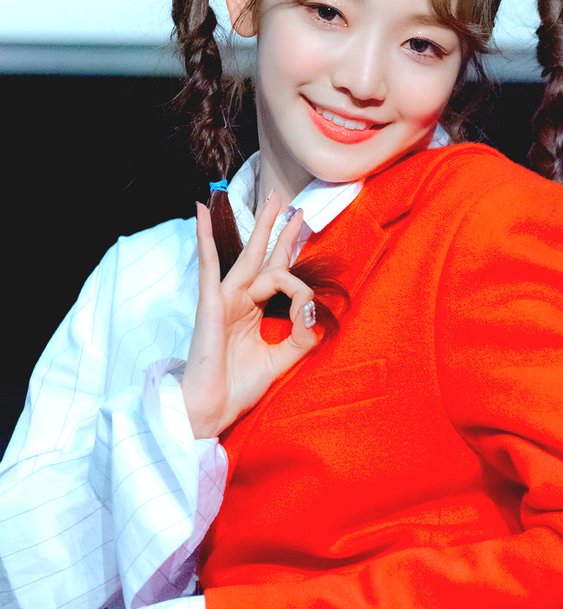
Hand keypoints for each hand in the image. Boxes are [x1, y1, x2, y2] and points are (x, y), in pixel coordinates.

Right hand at [181, 192, 319, 438]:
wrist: (210, 409)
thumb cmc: (238, 387)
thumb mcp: (281, 359)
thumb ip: (301, 337)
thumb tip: (314, 311)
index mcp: (255, 312)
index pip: (282, 282)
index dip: (302, 290)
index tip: (308, 313)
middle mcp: (241, 301)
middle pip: (265, 257)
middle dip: (280, 230)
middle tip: (295, 205)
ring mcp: (224, 299)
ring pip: (247, 256)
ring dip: (261, 226)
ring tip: (274, 199)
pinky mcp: (210, 304)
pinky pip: (208, 266)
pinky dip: (204, 238)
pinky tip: (203, 211)